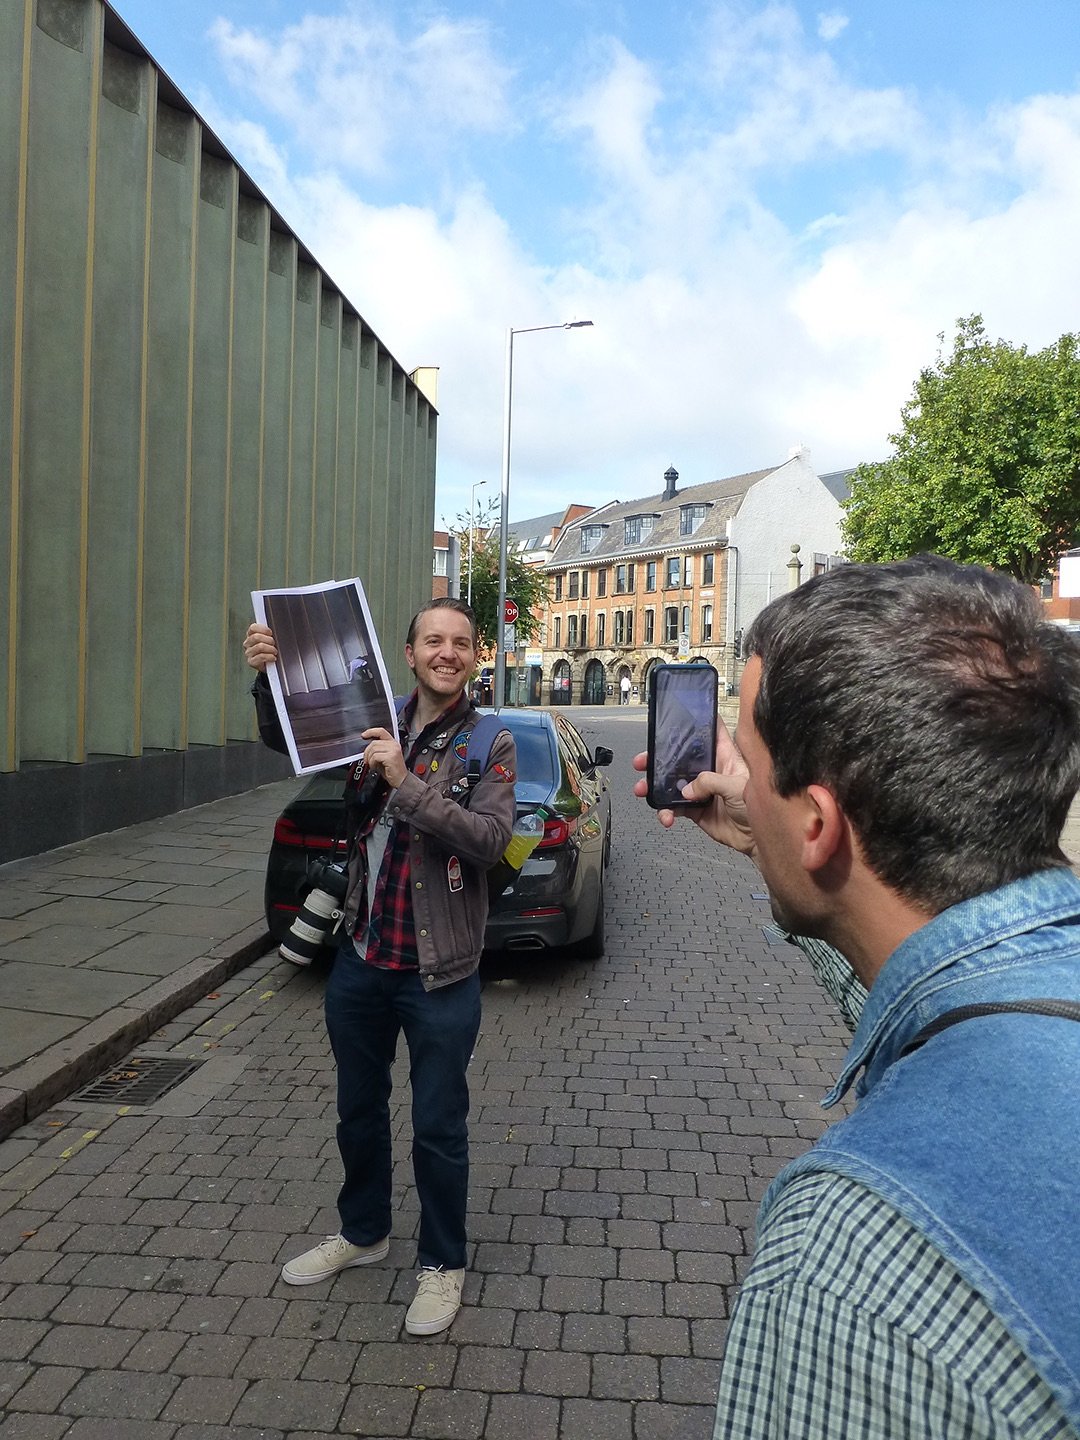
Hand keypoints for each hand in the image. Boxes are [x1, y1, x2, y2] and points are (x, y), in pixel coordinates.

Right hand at [244, 623, 277, 672]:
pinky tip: (273, 658)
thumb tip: (276, 630)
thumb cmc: (270, 650)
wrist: (270, 666)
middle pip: (256, 637)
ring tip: (275, 652)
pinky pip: (261, 657)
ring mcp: (248, 653)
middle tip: (274, 643)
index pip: (253, 628)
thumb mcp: (270, 640)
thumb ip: (269, 634)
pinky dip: (269, 657)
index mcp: (251, 635)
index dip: (263, 629)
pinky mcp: (251, 662)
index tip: (270, 633)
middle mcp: (247, 643)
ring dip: (270, 649)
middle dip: (268, 640)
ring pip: (259, 647)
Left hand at [361, 727, 406, 788]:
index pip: (381, 731)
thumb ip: (378, 750)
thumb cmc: (392, 771)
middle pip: (374, 742)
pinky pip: (375, 756)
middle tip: (367, 760)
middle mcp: (394, 745)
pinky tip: (374, 767)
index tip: (364, 735)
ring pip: (373, 749)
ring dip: (369, 758)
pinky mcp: (391, 757)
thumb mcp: (384, 757)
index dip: (371, 732)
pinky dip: (372, 762)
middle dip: (367, 752)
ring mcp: (393, 750)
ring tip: (372, 764)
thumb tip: (367, 748)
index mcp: (393, 743)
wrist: (401, 780)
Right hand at [632, 716, 756, 857]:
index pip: (710, 732)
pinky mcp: (695, 809)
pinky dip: (665, 811)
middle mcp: (710, 771)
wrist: (757, 839)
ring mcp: (701, 790)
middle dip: (659, 758)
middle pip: (680, 758)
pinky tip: (666, 815)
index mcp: (725, 756)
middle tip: (644, 761)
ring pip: (671, 783)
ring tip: (644, 790)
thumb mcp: (737, 786)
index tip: (677, 717)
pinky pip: (673, 807)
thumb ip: (710, 782)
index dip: (695, 723)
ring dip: (654, 786)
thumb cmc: (759, 807)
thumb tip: (686, 788)